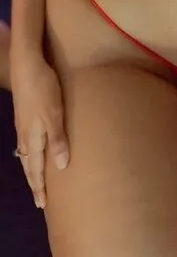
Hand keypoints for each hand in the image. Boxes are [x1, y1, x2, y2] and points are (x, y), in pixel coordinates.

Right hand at [10, 50, 68, 208]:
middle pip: (28, 164)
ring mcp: (22, 124)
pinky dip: (29, 154)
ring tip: (36, 179)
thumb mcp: (55, 112)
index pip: (36, 169)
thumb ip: (58, 138)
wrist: (25, 63)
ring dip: (31, 169)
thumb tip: (62, 166)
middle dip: (34, 182)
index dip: (40, 186)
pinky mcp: (24, 114)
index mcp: (32, 137)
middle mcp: (24, 134)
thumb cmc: (43, 87)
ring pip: (25, 154)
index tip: (42, 204)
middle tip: (39, 200)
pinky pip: (25, 143)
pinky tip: (33, 150)